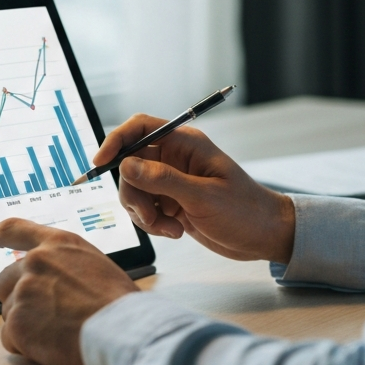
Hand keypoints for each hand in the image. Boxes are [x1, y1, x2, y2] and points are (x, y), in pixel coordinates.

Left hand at [0, 218, 136, 364]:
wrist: (123, 332)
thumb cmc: (119, 304)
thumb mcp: (94, 265)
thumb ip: (64, 266)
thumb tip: (52, 281)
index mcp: (58, 243)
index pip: (13, 229)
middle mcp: (36, 261)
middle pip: (5, 282)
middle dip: (19, 300)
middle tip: (47, 317)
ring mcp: (23, 291)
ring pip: (9, 313)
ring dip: (27, 326)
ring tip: (60, 332)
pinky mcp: (17, 322)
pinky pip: (10, 339)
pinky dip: (27, 347)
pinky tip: (53, 346)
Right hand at [93, 115, 294, 262]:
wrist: (264, 237)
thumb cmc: (244, 211)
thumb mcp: (203, 197)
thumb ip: (163, 180)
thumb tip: (126, 165)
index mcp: (185, 144)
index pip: (141, 128)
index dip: (116, 140)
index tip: (101, 162)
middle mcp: (175, 159)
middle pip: (130, 164)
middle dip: (133, 193)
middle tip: (151, 217)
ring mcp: (171, 181)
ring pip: (133, 190)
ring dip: (143, 213)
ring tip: (170, 229)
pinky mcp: (171, 202)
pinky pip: (144, 208)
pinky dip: (152, 223)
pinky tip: (176, 232)